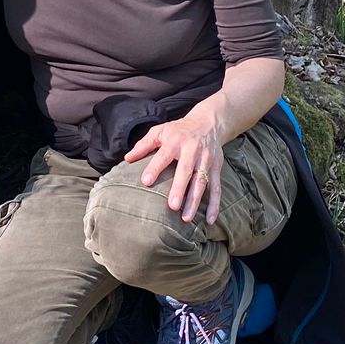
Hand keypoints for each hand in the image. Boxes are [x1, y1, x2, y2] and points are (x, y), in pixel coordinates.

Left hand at [125, 111, 225, 225]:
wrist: (208, 123)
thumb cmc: (178, 130)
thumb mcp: (160, 131)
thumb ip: (144, 145)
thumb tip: (127, 159)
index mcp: (176, 140)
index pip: (164, 155)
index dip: (155, 168)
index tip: (145, 182)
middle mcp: (193, 150)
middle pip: (186, 170)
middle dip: (180, 188)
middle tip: (172, 206)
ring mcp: (206, 160)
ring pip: (202, 181)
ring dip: (195, 200)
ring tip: (186, 218)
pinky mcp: (217, 168)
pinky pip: (217, 187)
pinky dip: (215, 204)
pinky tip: (210, 220)